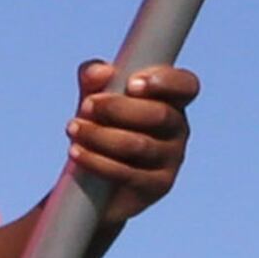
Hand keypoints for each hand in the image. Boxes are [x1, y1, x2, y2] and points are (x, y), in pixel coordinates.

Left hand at [69, 59, 197, 221]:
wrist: (91, 178)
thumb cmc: (98, 125)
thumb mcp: (92, 96)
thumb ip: (93, 77)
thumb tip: (101, 71)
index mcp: (168, 100)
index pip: (185, 85)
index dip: (165, 81)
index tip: (131, 84)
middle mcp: (177, 129)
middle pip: (160, 114)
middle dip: (117, 108)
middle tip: (86, 106)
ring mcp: (171, 159)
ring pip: (140, 144)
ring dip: (100, 134)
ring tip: (73, 128)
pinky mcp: (157, 186)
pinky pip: (129, 174)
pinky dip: (97, 161)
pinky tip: (76, 152)